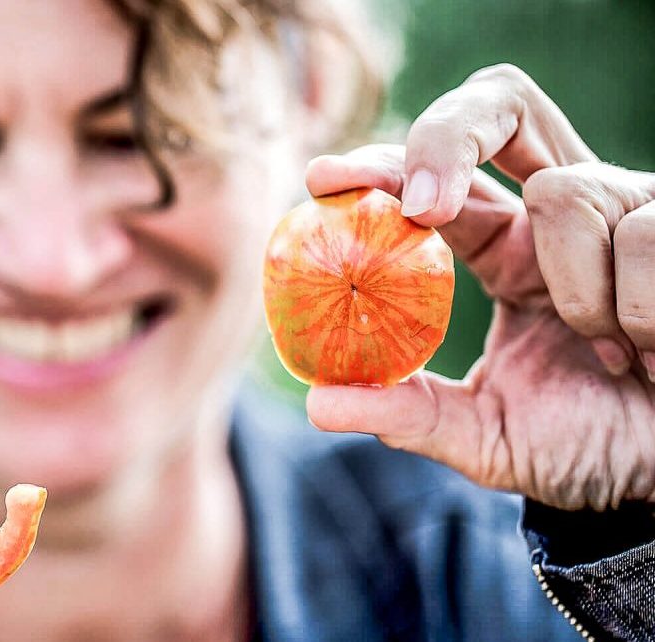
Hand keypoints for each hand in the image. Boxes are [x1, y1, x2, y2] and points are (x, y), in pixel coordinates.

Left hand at [303, 64, 654, 510]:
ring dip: (577, 292)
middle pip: (499, 105)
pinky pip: (642, 232)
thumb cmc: (587, 445)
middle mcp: (557, 214)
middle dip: (449, 134)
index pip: (431, 182)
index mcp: (500, 248)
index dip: (379, 166)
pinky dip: (638, 308)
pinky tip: (649, 349)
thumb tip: (319, 405)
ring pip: (566, 193)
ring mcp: (623, 208)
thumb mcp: (486, 437)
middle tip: (422, 205)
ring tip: (607, 351)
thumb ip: (411, 415)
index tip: (321, 181)